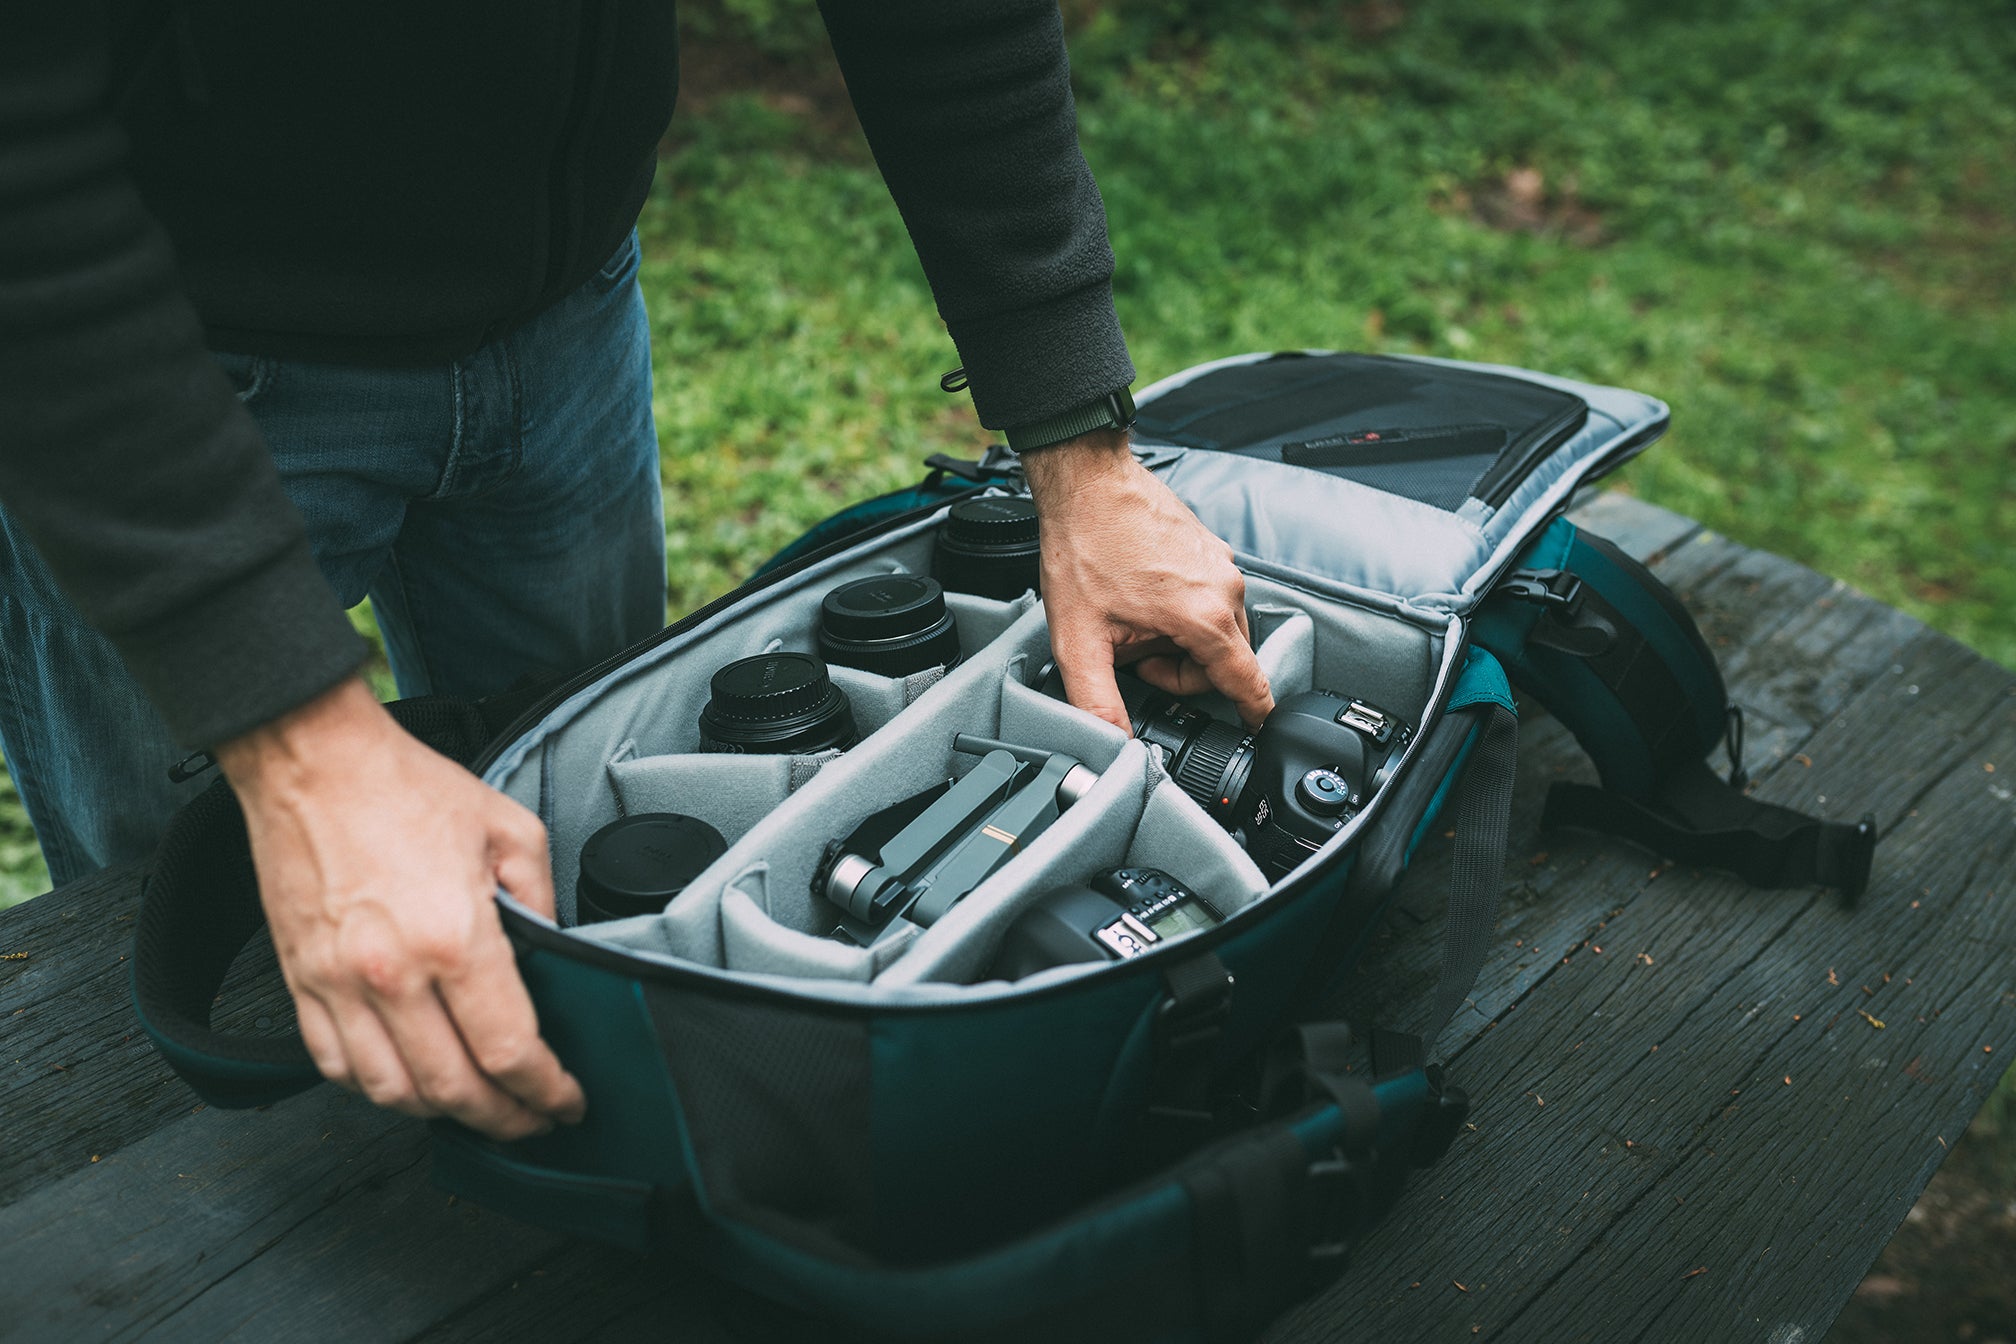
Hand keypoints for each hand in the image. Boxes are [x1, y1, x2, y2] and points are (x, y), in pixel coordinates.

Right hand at [216, 678, 585, 1139]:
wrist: (312, 761)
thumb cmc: (402, 787)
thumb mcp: (510, 831)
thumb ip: (540, 902)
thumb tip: (552, 954)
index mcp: (454, 937)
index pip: (509, 1052)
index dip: (546, 1092)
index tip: (565, 1101)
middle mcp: (392, 974)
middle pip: (454, 1089)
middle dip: (505, 1119)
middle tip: (532, 1120)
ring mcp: (338, 985)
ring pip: (391, 1093)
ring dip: (441, 1114)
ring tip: (476, 1108)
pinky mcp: (299, 983)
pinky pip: (336, 1066)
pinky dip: (375, 1090)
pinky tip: (407, 1081)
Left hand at [1023, 430, 1274, 732]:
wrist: (1086, 484)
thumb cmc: (1083, 550)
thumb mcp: (1079, 641)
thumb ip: (1098, 703)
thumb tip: (1115, 746)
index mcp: (1204, 618)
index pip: (1247, 683)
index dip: (1252, 713)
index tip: (1257, 727)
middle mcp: (1225, 589)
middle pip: (1225, 661)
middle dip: (1184, 671)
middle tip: (1136, 656)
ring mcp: (1221, 564)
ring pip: (1217, 628)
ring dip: (1181, 639)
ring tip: (1136, 622)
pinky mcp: (1212, 548)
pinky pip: (1210, 596)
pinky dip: (1183, 609)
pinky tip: (1143, 596)